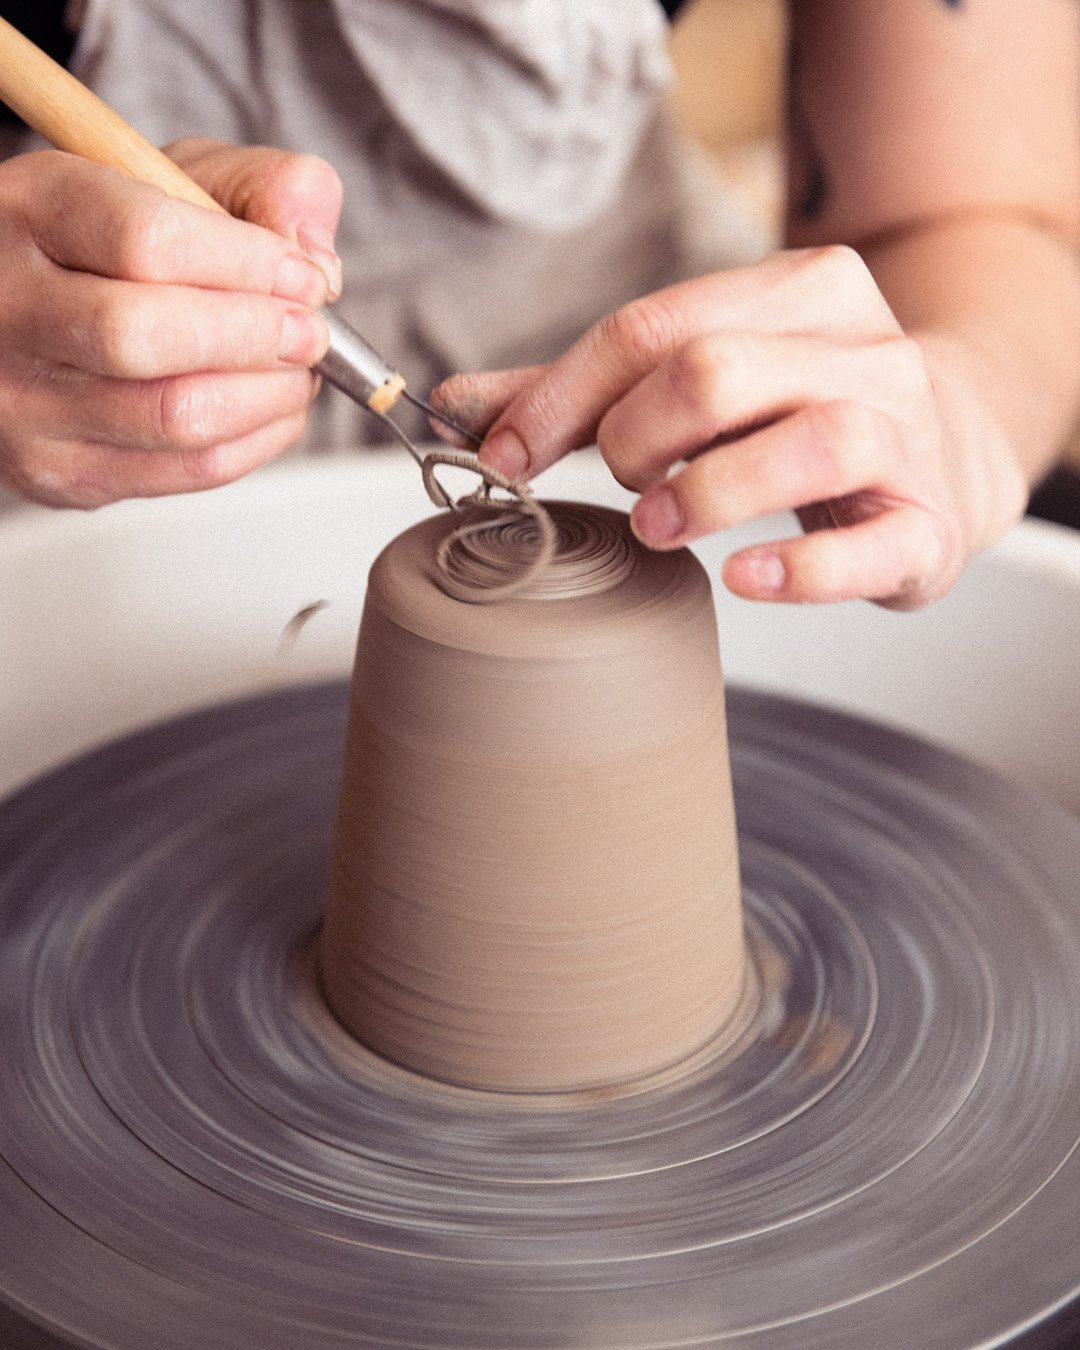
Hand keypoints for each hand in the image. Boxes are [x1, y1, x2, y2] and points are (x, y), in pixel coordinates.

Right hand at [0, 139, 342, 506]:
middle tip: (310, 333)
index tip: (302, 277)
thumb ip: (263, 188)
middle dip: (259, 338)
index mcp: (30, 211)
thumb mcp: (181, 178)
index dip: (248, 264)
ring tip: (298, 370)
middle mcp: (9, 308)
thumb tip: (314, 261)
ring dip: (268, 396)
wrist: (33, 312)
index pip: (144, 241)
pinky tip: (272, 408)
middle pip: (147, 336)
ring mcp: (24, 401)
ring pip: (175, 416)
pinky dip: (256, 440)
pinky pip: (188, 471)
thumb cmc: (118, 243)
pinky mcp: (59, 471)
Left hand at [431, 247, 1026, 608]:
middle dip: (633, 439)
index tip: (503, 456)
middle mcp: (861, 347)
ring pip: (804, 442)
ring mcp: (905, 433)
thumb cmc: (804, 411)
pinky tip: (744, 577)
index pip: (652, 327)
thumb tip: (459, 407)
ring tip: (658, 526)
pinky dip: (797, 569)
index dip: (559, 398)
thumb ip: (590, 393)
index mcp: (799, 291)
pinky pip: (869, 546)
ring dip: (703, 495)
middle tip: (620, 484)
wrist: (958, 447)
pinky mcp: (930, 523)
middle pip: (714, 372)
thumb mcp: (709, 377)